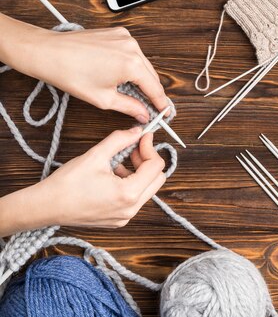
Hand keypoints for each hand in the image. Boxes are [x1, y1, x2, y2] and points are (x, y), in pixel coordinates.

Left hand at [0, 14, 168, 121]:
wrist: (48, 52)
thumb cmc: (69, 73)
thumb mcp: (103, 99)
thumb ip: (130, 107)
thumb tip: (143, 114)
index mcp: (131, 65)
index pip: (155, 89)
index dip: (161, 104)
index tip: (165, 113)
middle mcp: (132, 48)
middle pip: (151, 76)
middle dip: (151, 92)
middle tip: (148, 107)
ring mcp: (126, 38)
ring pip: (143, 64)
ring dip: (141, 78)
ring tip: (131, 92)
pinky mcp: (118, 33)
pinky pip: (133, 52)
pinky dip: (131, 64)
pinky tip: (120, 75)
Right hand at [0, 127, 165, 235]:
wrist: (45, 206)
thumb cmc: (67, 183)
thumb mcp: (96, 155)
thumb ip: (120, 140)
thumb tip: (137, 131)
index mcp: (129, 193)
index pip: (156, 166)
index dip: (150, 147)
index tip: (143, 136)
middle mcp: (131, 209)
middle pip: (157, 179)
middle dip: (148, 160)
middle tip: (133, 148)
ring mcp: (125, 217)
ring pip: (147, 189)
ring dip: (139, 172)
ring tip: (118, 162)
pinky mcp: (118, 220)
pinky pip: (135, 199)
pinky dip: (130, 184)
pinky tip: (112, 176)